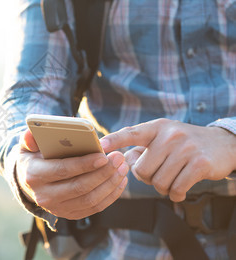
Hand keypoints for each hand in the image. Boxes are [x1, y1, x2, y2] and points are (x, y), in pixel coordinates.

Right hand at [15, 129, 128, 219]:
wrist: (28, 181)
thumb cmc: (34, 157)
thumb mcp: (27, 146)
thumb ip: (29, 138)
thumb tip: (31, 132)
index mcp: (34, 175)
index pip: (62, 170)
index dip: (84, 164)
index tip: (103, 156)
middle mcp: (44, 196)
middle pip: (79, 187)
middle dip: (103, 172)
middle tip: (119, 158)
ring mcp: (57, 208)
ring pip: (90, 199)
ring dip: (110, 184)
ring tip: (123, 167)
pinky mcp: (69, 214)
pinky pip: (94, 208)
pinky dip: (110, 195)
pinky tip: (120, 181)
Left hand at [100, 118, 235, 201]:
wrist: (223, 144)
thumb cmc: (184, 144)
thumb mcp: (162, 138)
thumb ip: (141, 147)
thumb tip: (121, 159)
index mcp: (156, 128)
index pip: (131, 133)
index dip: (115, 140)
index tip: (100, 145)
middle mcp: (170, 135)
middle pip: (141, 169)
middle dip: (147, 178)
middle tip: (160, 173)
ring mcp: (186, 148)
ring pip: (158, 182)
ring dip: (163, 188)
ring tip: (172, 179)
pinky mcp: (199, 164)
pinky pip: (176, 189)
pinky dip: (176, 195)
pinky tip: (180, 190)